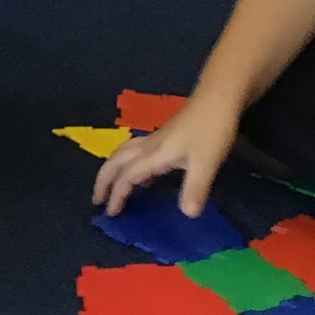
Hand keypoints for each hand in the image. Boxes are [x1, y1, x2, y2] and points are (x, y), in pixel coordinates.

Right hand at [92, 94, 240, 217]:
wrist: (218, 99)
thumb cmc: (211, 130)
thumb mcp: (206, 164)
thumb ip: (194, 189)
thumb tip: (187, 215)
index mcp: (154, 155)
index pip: (127, 177)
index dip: (117, 195)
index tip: (112, 214)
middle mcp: (148, 146)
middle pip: (115, 161)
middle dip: (103, 180)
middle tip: (97, 199)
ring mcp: (154, 139)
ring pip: (121, 153)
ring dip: (111, 169)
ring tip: (109, 185)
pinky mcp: (162, 136)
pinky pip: (134, 151)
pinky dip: (127, 163)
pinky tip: (141, 174)